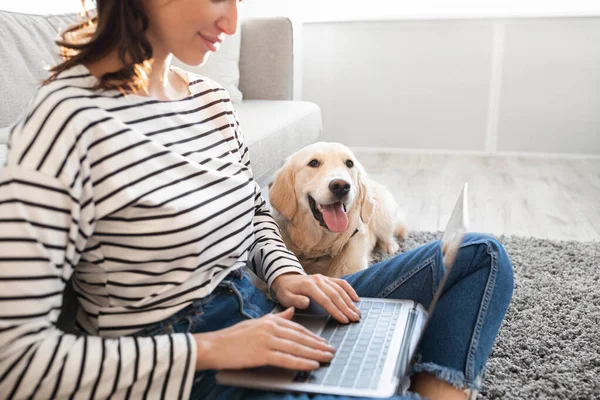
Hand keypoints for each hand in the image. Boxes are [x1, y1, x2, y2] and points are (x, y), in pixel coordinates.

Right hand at [193, 307, 334, 370]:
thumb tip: (291, 311)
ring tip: (327, 358)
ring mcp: (266, 340)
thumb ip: (275, 318)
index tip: (324, 342)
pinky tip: (312, 364)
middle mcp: (270, 328)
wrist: (213, 346)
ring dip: (314, 353)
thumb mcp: (256, 323)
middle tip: (331, 351)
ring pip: (297, 347)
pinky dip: (301, 362)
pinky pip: (286, 359)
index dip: (313, 336)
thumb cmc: (233, 337)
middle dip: (318, 345)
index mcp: (270, 320)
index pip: (297, 328)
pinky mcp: (261, 354)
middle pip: (301, 337)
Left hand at [270, 273, 360, 323]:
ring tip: (357, 313)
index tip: (344, 320)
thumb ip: (295, 301)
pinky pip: (341, 283)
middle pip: (336, 295)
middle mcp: (318, 280)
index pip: (325, 300)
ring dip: (350, 301)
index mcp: (309, 286)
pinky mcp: (327, 279)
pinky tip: (356, 299)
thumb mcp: (285, 297)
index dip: (335, 311)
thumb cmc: (285, 291)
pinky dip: (350, 290)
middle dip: (346, 308)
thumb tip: (306, 302)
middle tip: (355, 319)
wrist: (286, 278)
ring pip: (340, 289)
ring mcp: (324, 278)